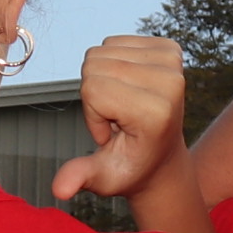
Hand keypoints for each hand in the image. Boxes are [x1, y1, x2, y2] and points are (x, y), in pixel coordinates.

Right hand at [54, 36, 192, 202]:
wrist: (161, 156)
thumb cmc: (131, 167)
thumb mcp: (104, 177)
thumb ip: (81, 176)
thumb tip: (59, 190)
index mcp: (156, 111)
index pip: (93, 88)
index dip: (91, 113)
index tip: (111, 133)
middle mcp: (170, 82)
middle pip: (95, 64)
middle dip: (95, 93)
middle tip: (117, 118)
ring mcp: (173, 62)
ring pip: (103, 50)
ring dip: (104, 79)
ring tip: (124, 106)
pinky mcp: (170, 48)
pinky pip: (116, 42)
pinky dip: (115, 64)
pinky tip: (130, 89)